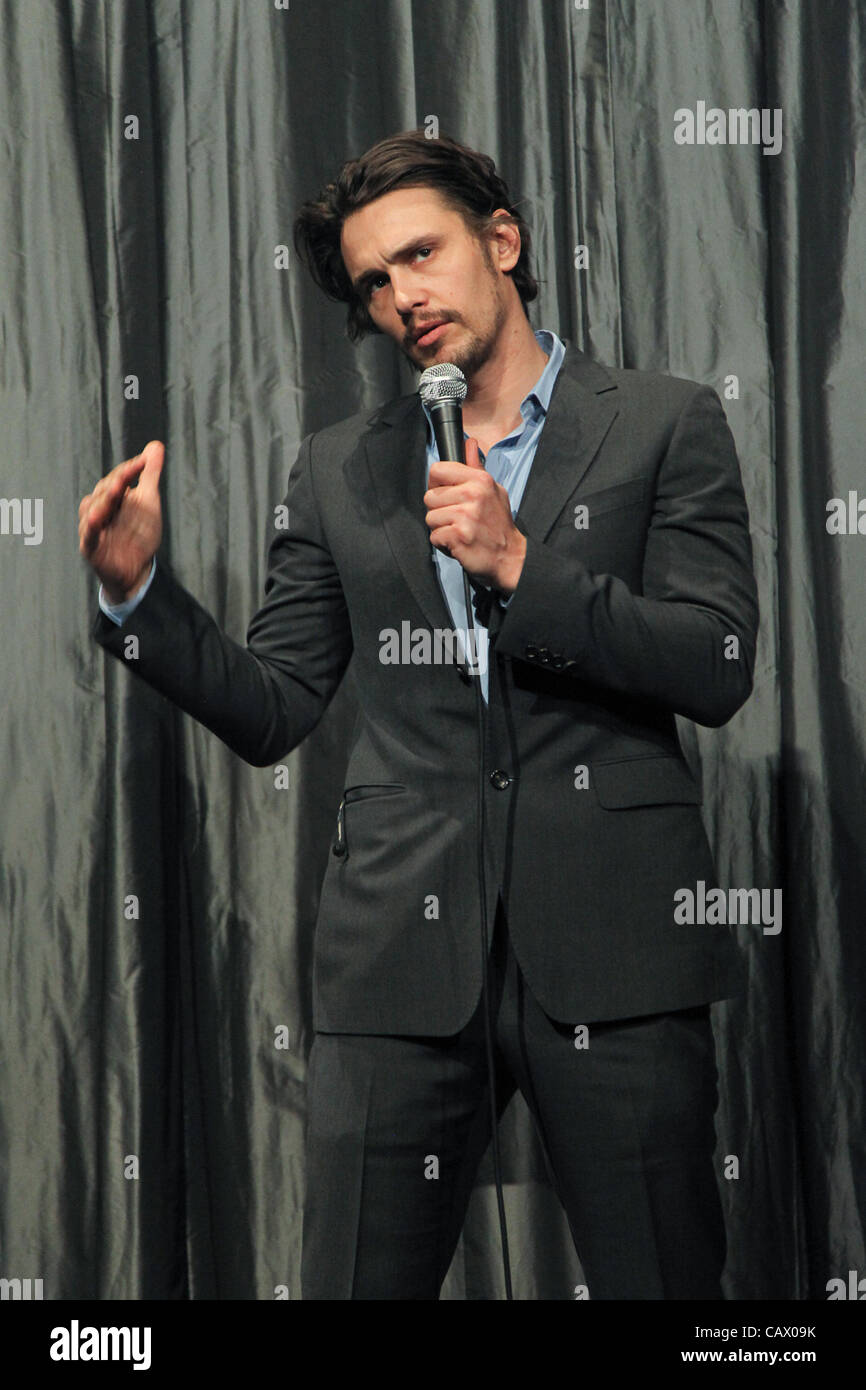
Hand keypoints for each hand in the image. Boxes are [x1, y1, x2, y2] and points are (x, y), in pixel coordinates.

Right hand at [78, 441, 164, 602]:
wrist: (136, 570)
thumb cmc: (138, 534)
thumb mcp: (148, 502)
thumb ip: (149, 474)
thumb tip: (156, 445)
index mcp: (112, 497)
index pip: (118, 478)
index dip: (130, 470)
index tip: (144, 461)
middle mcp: (99, 508)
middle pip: (104, 491)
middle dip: (116, 482)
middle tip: (129, 473)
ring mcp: (93, 527)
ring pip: (94, 509)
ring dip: (104, 499)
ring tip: (116, 489)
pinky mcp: (90, 547)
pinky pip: (89, 535)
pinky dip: (91, 526)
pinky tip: (96, 517)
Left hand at [423, 437, 526, 592]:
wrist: (510, 556)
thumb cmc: (498, 523)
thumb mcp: (493, 490)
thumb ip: (476, 468)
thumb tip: (469, 443)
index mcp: (479, 480)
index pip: (437, 470)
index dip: (437, 484)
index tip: (447, 495)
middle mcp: (473, 494)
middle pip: (429, 497)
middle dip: (439, 511)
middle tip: (458, 519)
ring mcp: (465, 515)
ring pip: (430, 518)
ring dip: (440, 529)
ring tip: (459, 531)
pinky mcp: (458, 536)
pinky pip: (434, 537)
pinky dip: (443, 544)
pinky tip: (459, 543)